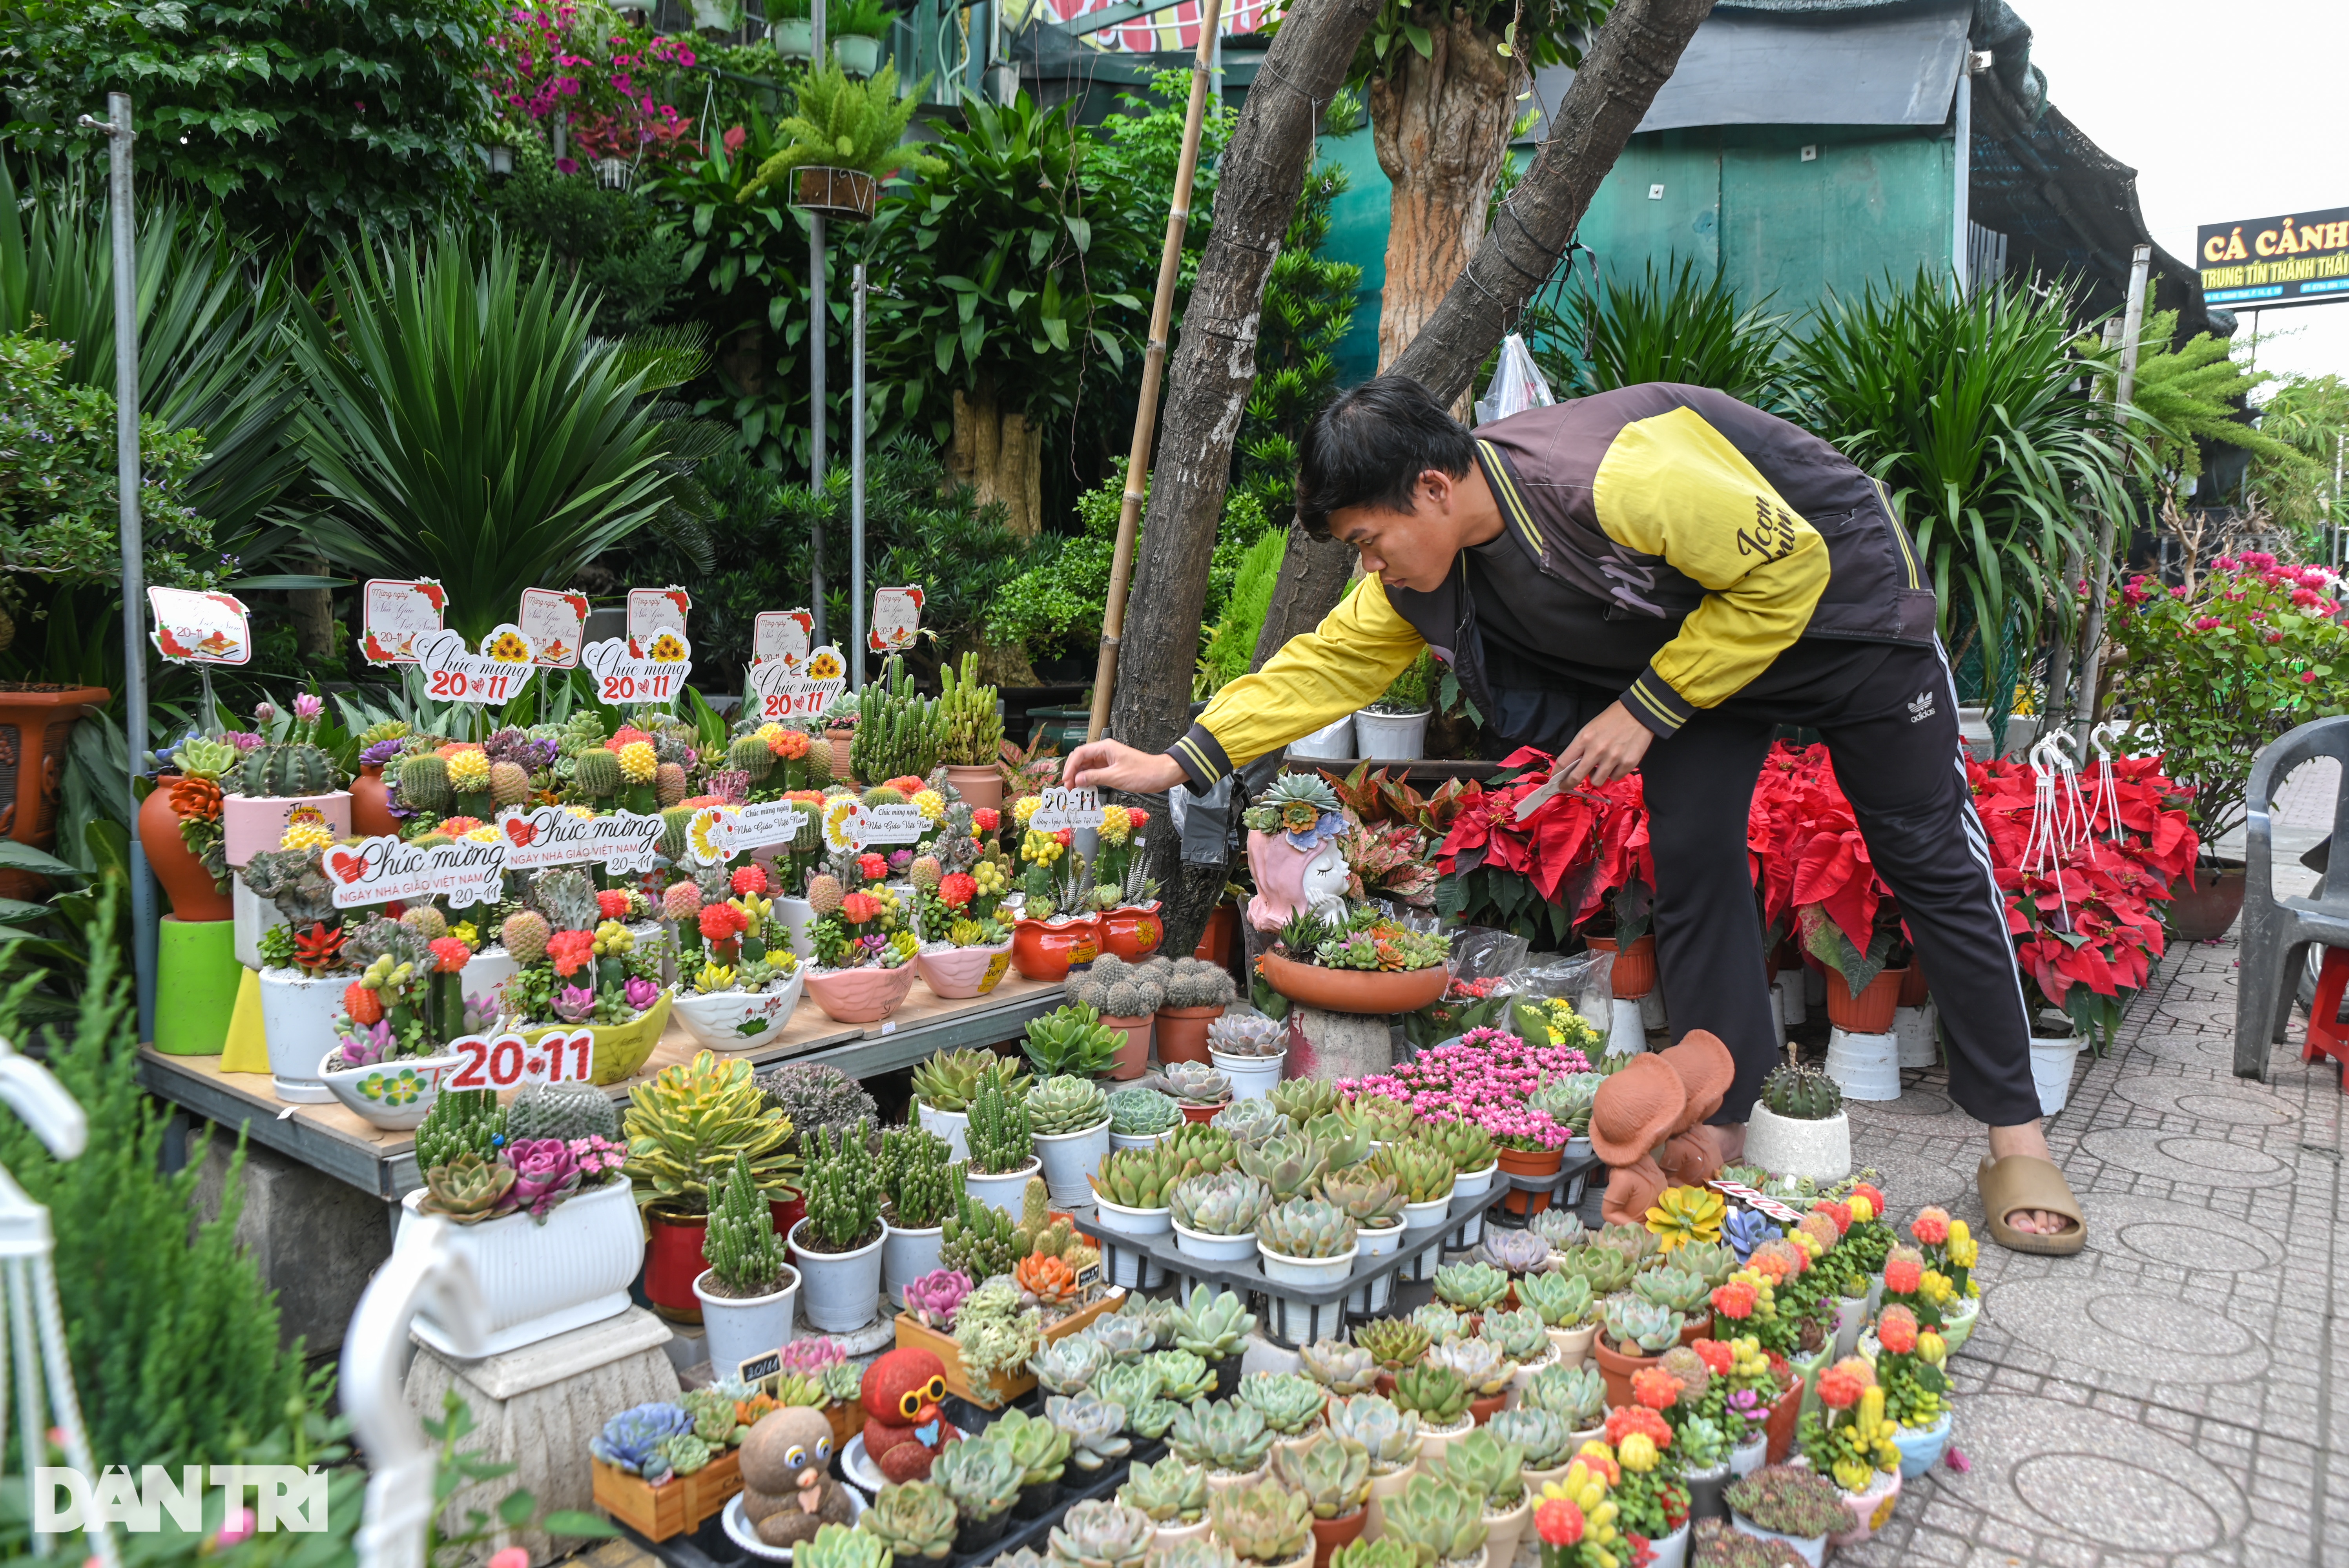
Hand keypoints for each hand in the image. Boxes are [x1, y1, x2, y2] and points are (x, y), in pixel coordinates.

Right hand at [1062, 739, 1186, 793]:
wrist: (1161, 775)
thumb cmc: (1143, 773)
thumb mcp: (1116, 777)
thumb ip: (1094, 777)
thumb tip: (1077, 780)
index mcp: (1105, 747)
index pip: (1080, 753)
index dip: (1070, 766)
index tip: (1066, 780)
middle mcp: (1105, 751)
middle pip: (1082, 759)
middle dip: (1073, 773)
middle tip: (1068, 788)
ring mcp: (1108, 760)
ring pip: (1087, 767)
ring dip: (1080, 778)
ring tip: (1075, 790)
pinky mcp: (1112, 768)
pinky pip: (1095, 773)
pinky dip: (1089, 780)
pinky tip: (1085, 789)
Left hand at [1557, 700, 1654, 787]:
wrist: (1638, 713)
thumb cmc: (1612, 719)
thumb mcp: (1590, 728)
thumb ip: (1580, 747)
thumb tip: (1571, 765)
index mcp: (1585, 739)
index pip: (1564, 761)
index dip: (1557, 773)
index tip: (1555, 779)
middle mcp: (1597, 750)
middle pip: (1576, 777)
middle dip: (1568, 784)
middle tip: (1566, 786)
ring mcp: (1613, 758)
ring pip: (1597, 781)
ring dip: (1596, 777)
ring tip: (1600, 767)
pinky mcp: (1628, 763)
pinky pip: (1614, 778)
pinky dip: (1613, 773)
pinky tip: (1615, 763)